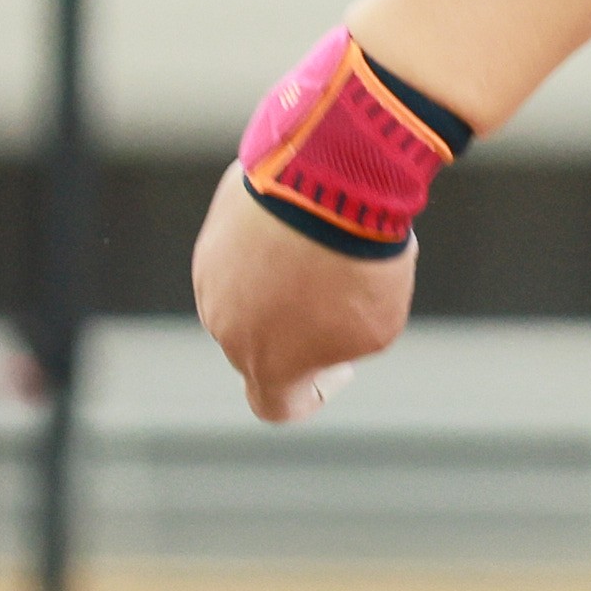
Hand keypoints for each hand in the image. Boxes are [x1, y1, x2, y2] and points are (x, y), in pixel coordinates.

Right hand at [190, 169, 413, 421]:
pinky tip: (305, 218)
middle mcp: (228, 329)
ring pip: (251, 293)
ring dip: (282, 281)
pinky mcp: (213, 232)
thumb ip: (341, 345)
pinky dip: (272, 242)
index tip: (339, 365)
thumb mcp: (377, 324)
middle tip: (341, 288)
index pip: (275, 405)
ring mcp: (213, 279)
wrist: (327, 184)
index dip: (310, 393)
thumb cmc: (358, 264)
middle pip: (264, 343)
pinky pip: (245, 249)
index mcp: (269, 366)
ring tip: (326, 246)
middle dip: (299, 327)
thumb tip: (319, 327)